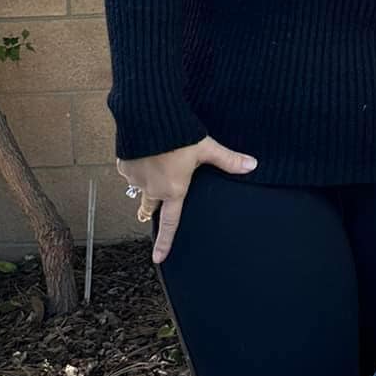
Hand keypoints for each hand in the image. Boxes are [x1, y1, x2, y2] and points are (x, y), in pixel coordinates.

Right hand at [117, 136, 256, 265]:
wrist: (148, 117)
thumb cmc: (177, 134)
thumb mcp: (206, 148)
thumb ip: (228, 160)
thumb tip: (252, 165)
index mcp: (173, 190)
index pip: (170, 223)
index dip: (165, 242)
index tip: (159, 258)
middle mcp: (152, 189)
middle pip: (149, 208)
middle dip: (149, 212)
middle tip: (148, 215)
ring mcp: (135, 178)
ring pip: (140, 187)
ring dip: (146, 182)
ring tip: (152, 170)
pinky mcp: (124, 165)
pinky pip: (131, 171)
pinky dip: (137, 166)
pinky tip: (144, 154)